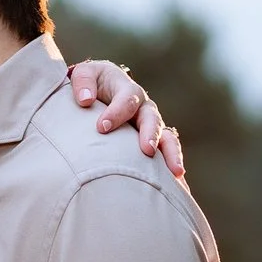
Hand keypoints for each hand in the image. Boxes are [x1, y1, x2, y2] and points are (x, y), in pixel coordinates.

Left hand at [65, 60, 185, 177]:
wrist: (100, 91)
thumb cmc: (90, 84)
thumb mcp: (84, 74)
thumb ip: (83, 82)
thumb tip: (85, 99)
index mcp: (127, 90)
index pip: (127, 99)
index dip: (116, 112)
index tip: (101, 128)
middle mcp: (143, 108)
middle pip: (152, 119)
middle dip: (150, 134)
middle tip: (147, 150)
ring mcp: (150, 126)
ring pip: (166, 138)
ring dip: (171, 153)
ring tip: (175, 172)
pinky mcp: (151, 143)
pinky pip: (166, 155)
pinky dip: (172, 169)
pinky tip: (178, 187)